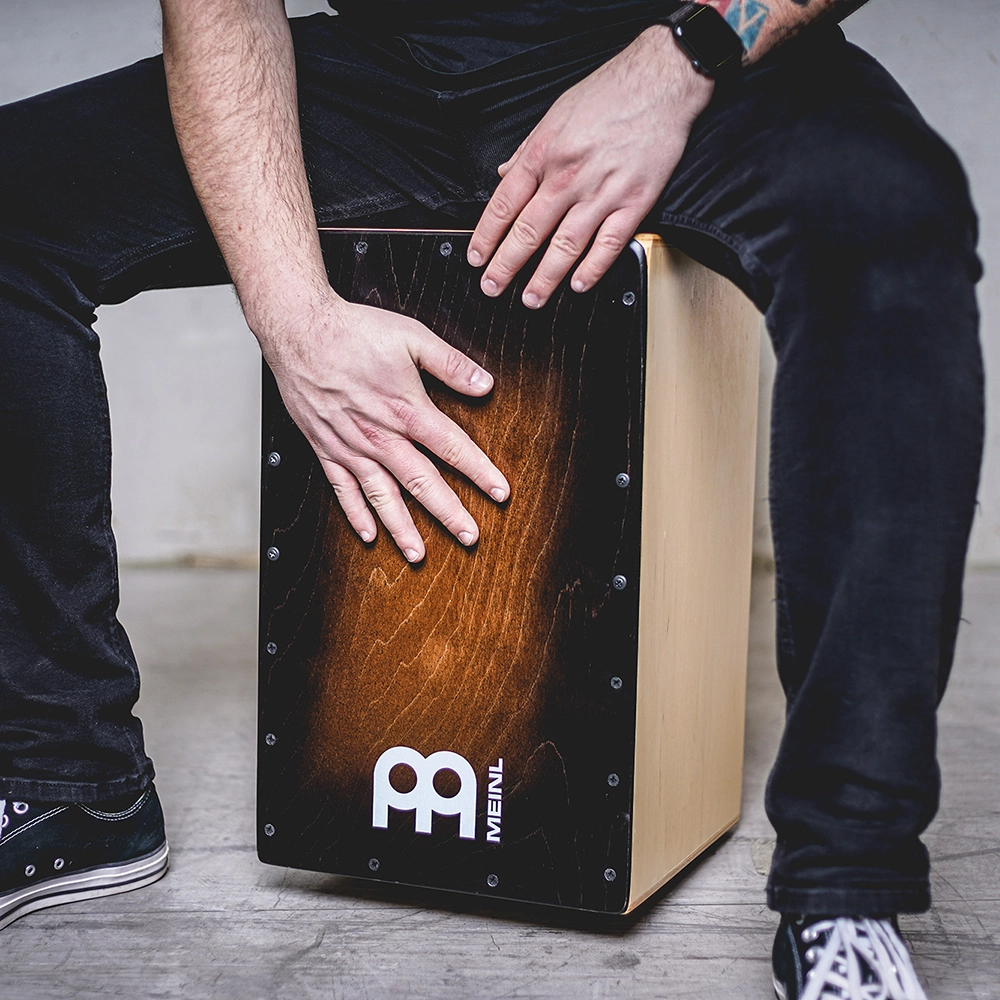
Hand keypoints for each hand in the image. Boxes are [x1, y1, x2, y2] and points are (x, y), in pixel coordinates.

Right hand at [262, 294, 509, 561]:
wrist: (298, 330)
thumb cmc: (353, 331)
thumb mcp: (411, 337)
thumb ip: (450, 364)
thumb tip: (485, 384)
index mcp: (406, 409)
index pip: (452, 448)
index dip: (479, 472)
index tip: (500, 494)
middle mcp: (380, 436)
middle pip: (421, 482)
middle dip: (448, 512)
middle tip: (469, 537)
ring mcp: (351, 446)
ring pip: (381, 496)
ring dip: (402, 528)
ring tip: (418, 554)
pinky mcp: (326, 447)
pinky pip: (342, 489)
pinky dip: (355, 514)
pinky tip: (369, 535)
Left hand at [467, 26, 713, 306]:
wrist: (662, 81)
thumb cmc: (610, 93)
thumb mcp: (556, 113)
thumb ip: (529, 149)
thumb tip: (505, 174)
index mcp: (545, 153)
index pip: (504, 204)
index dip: (486, 235)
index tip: (476, 257)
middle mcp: (568, 176)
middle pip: (528, 231)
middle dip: (505, 265)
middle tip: (492, 287)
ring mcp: (602, 192)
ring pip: (565, 245)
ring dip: (545, 277)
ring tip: (531, 298)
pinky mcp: (634, 202)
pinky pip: (609, 244)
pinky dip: (592, 268)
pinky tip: (578, 285)